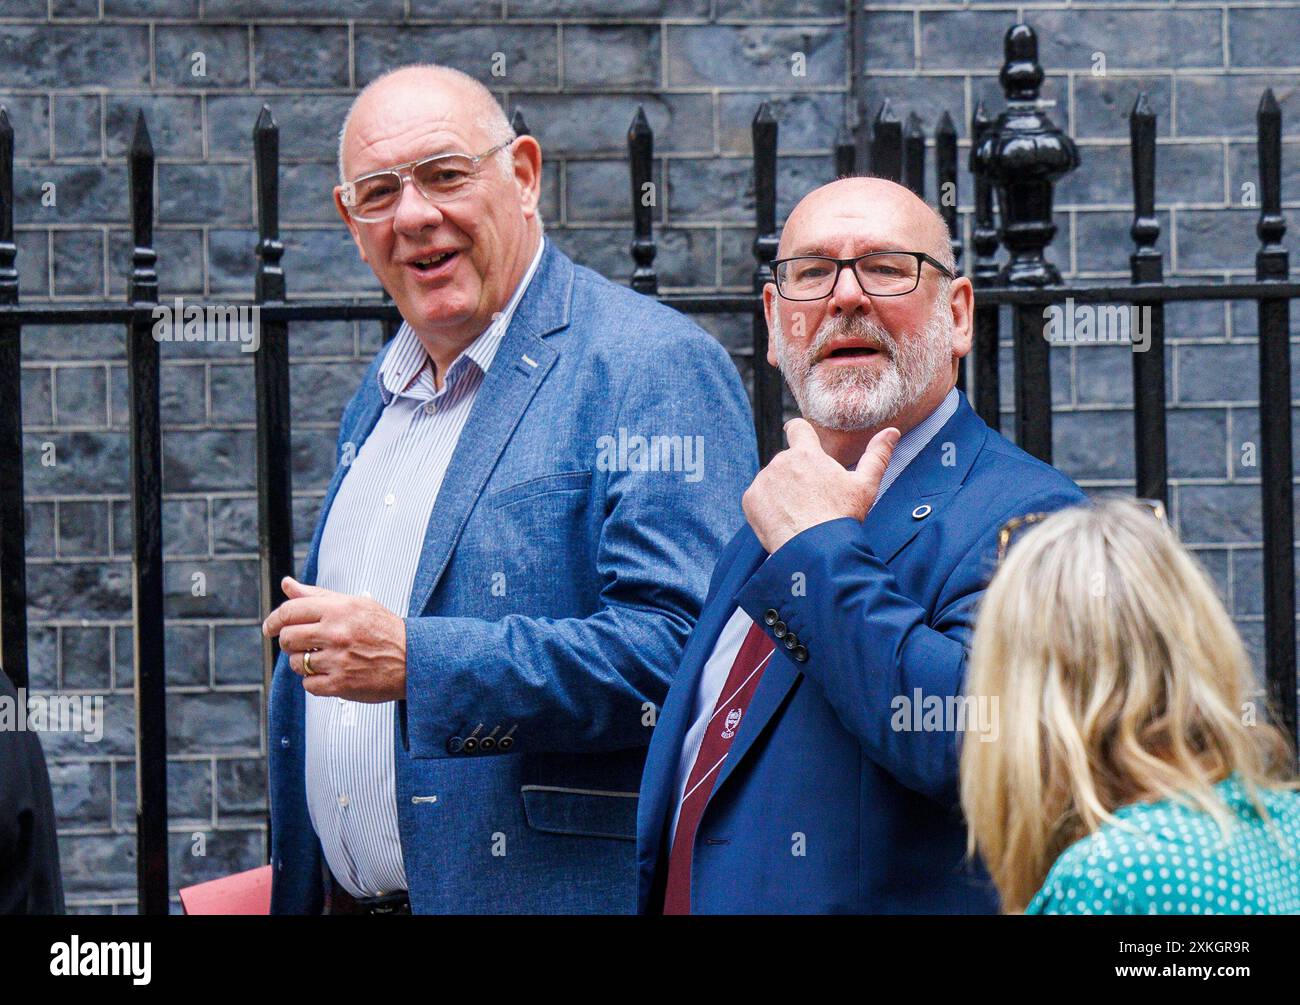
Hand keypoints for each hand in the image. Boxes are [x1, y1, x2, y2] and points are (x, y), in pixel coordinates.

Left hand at [262, 576, 407, 701]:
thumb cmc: (385, 630)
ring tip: (322, 658)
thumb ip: (318, 595)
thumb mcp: (355, 604)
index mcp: (339, 609)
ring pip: (296, 663)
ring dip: (303, 662)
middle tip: (299, 644)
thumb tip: (287, 585)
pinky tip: (330, 673)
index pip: (290, 611)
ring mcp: (337, 660)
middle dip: (288, 642)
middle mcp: (336, 633)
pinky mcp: (340, 684)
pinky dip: (314, 681)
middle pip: (288, 638)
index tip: (270, 627)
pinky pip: (308, 684)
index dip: (274, 620)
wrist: (414, 659)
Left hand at [741, 419, 899, 553]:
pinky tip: (784, 520)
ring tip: (799, 513)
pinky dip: (767, 507)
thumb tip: (891, 432)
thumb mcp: (866, 486)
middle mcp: (781, 462)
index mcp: (807, 454)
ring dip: (781, 491)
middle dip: (796, 475)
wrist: (814, 548)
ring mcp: (763, 480)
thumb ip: (877, 455)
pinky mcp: (750, 500)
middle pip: (787, 462)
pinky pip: (757, 498)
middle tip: (812, 499)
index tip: (801, 439)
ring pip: (772, 480)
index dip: (799, 432)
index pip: (797, 428)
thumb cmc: (841, 517)